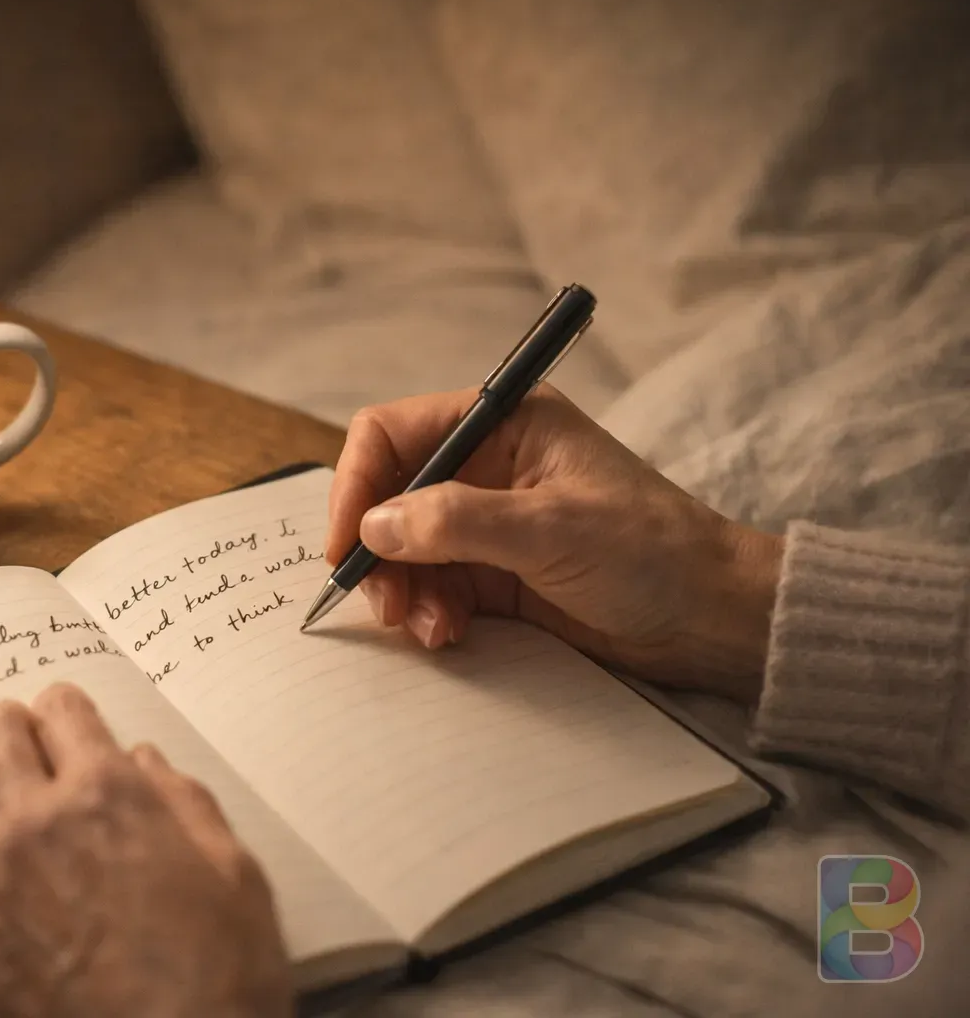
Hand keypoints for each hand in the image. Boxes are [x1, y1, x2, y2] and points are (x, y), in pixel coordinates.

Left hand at [0, 683, 292, 1017]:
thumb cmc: (219, 977)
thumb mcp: (236, 878)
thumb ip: (186, 807)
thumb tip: (143, 760)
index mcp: (107, 795)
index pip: (64, 713)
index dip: (64, 709)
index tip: (61, 717)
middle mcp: (32, 820)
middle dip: (5, 727)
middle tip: (8, 736)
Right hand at [328, 384, 781, 701]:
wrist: (713, 620)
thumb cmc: (652, 553)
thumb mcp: (551, 530)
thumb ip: (456, 521)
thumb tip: (374, 527)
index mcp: (504, 423)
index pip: (393, 434)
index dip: (356, 484)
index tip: (346, 545)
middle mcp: (489, 465)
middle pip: (389, 495)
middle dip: (378, 550)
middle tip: (385, 604)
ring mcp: (489, 522)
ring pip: (404, 548)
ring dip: (403, 590)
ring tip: (430, 629)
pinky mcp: (496, 573)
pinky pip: (433, 586)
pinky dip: (428, 612)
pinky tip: (449, 634)